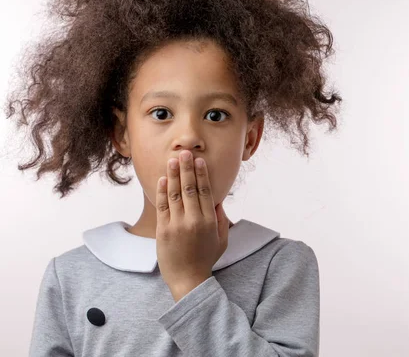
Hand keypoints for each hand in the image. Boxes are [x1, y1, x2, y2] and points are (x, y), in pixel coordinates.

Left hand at [155, 150, 229, 301]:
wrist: (188, 279)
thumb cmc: (206, 259)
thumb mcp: (222, 240)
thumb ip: (221, 219)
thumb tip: (218, 200)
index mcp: (209, 221)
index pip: (205, 192)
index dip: (201, 175)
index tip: (199, 161)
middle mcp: (194, 220)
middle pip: (189, 188)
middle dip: (187, 169)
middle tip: (185, 153)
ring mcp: (177, 225)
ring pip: (174, 194)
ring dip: (173, 175)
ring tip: (172, 160)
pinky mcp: (163, 230)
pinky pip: (162, 207)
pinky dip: (162, 192)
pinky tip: (163, 180)